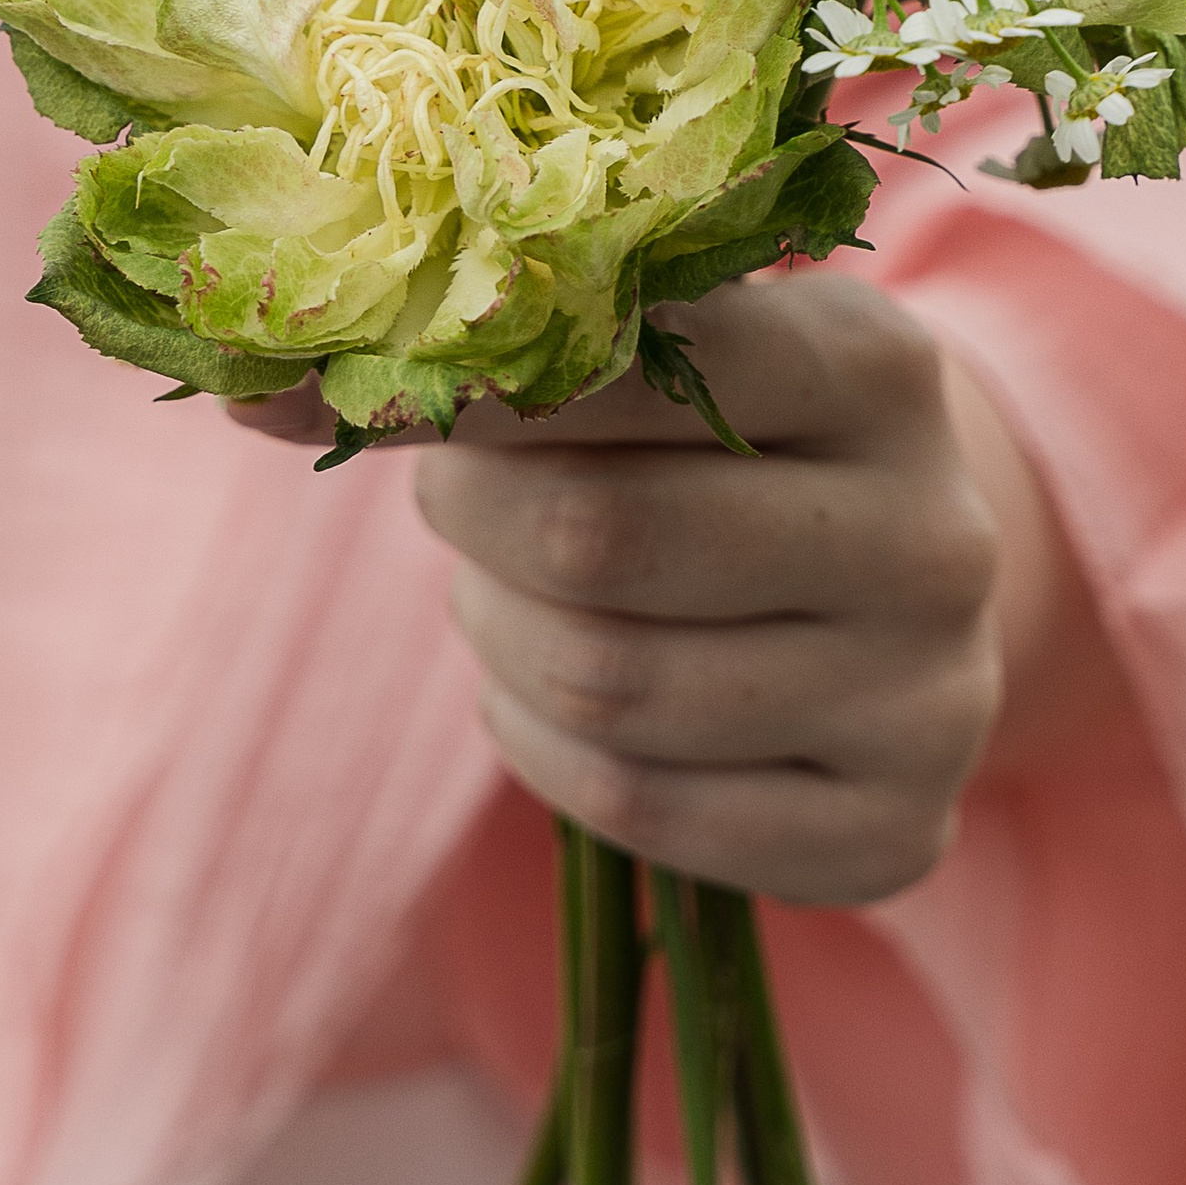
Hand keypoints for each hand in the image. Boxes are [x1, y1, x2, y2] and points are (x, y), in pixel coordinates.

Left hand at [234, 274, 1108, 907]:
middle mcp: (934, 535)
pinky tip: (552, 694)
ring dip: (499, 638)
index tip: (365, 390)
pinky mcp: (892, 833)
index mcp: (883, 367)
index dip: (474, 384)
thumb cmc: (737, 436)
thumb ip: (510, 352)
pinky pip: (641, 806)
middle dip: (476, 519)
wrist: (903, 578)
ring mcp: (930, 698)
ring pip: (608, 683)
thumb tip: (251, 385)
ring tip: (503, 595)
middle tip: (451, 497)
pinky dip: (546, 748)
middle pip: (600, 539)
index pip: (643, 362)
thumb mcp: (678, 351)